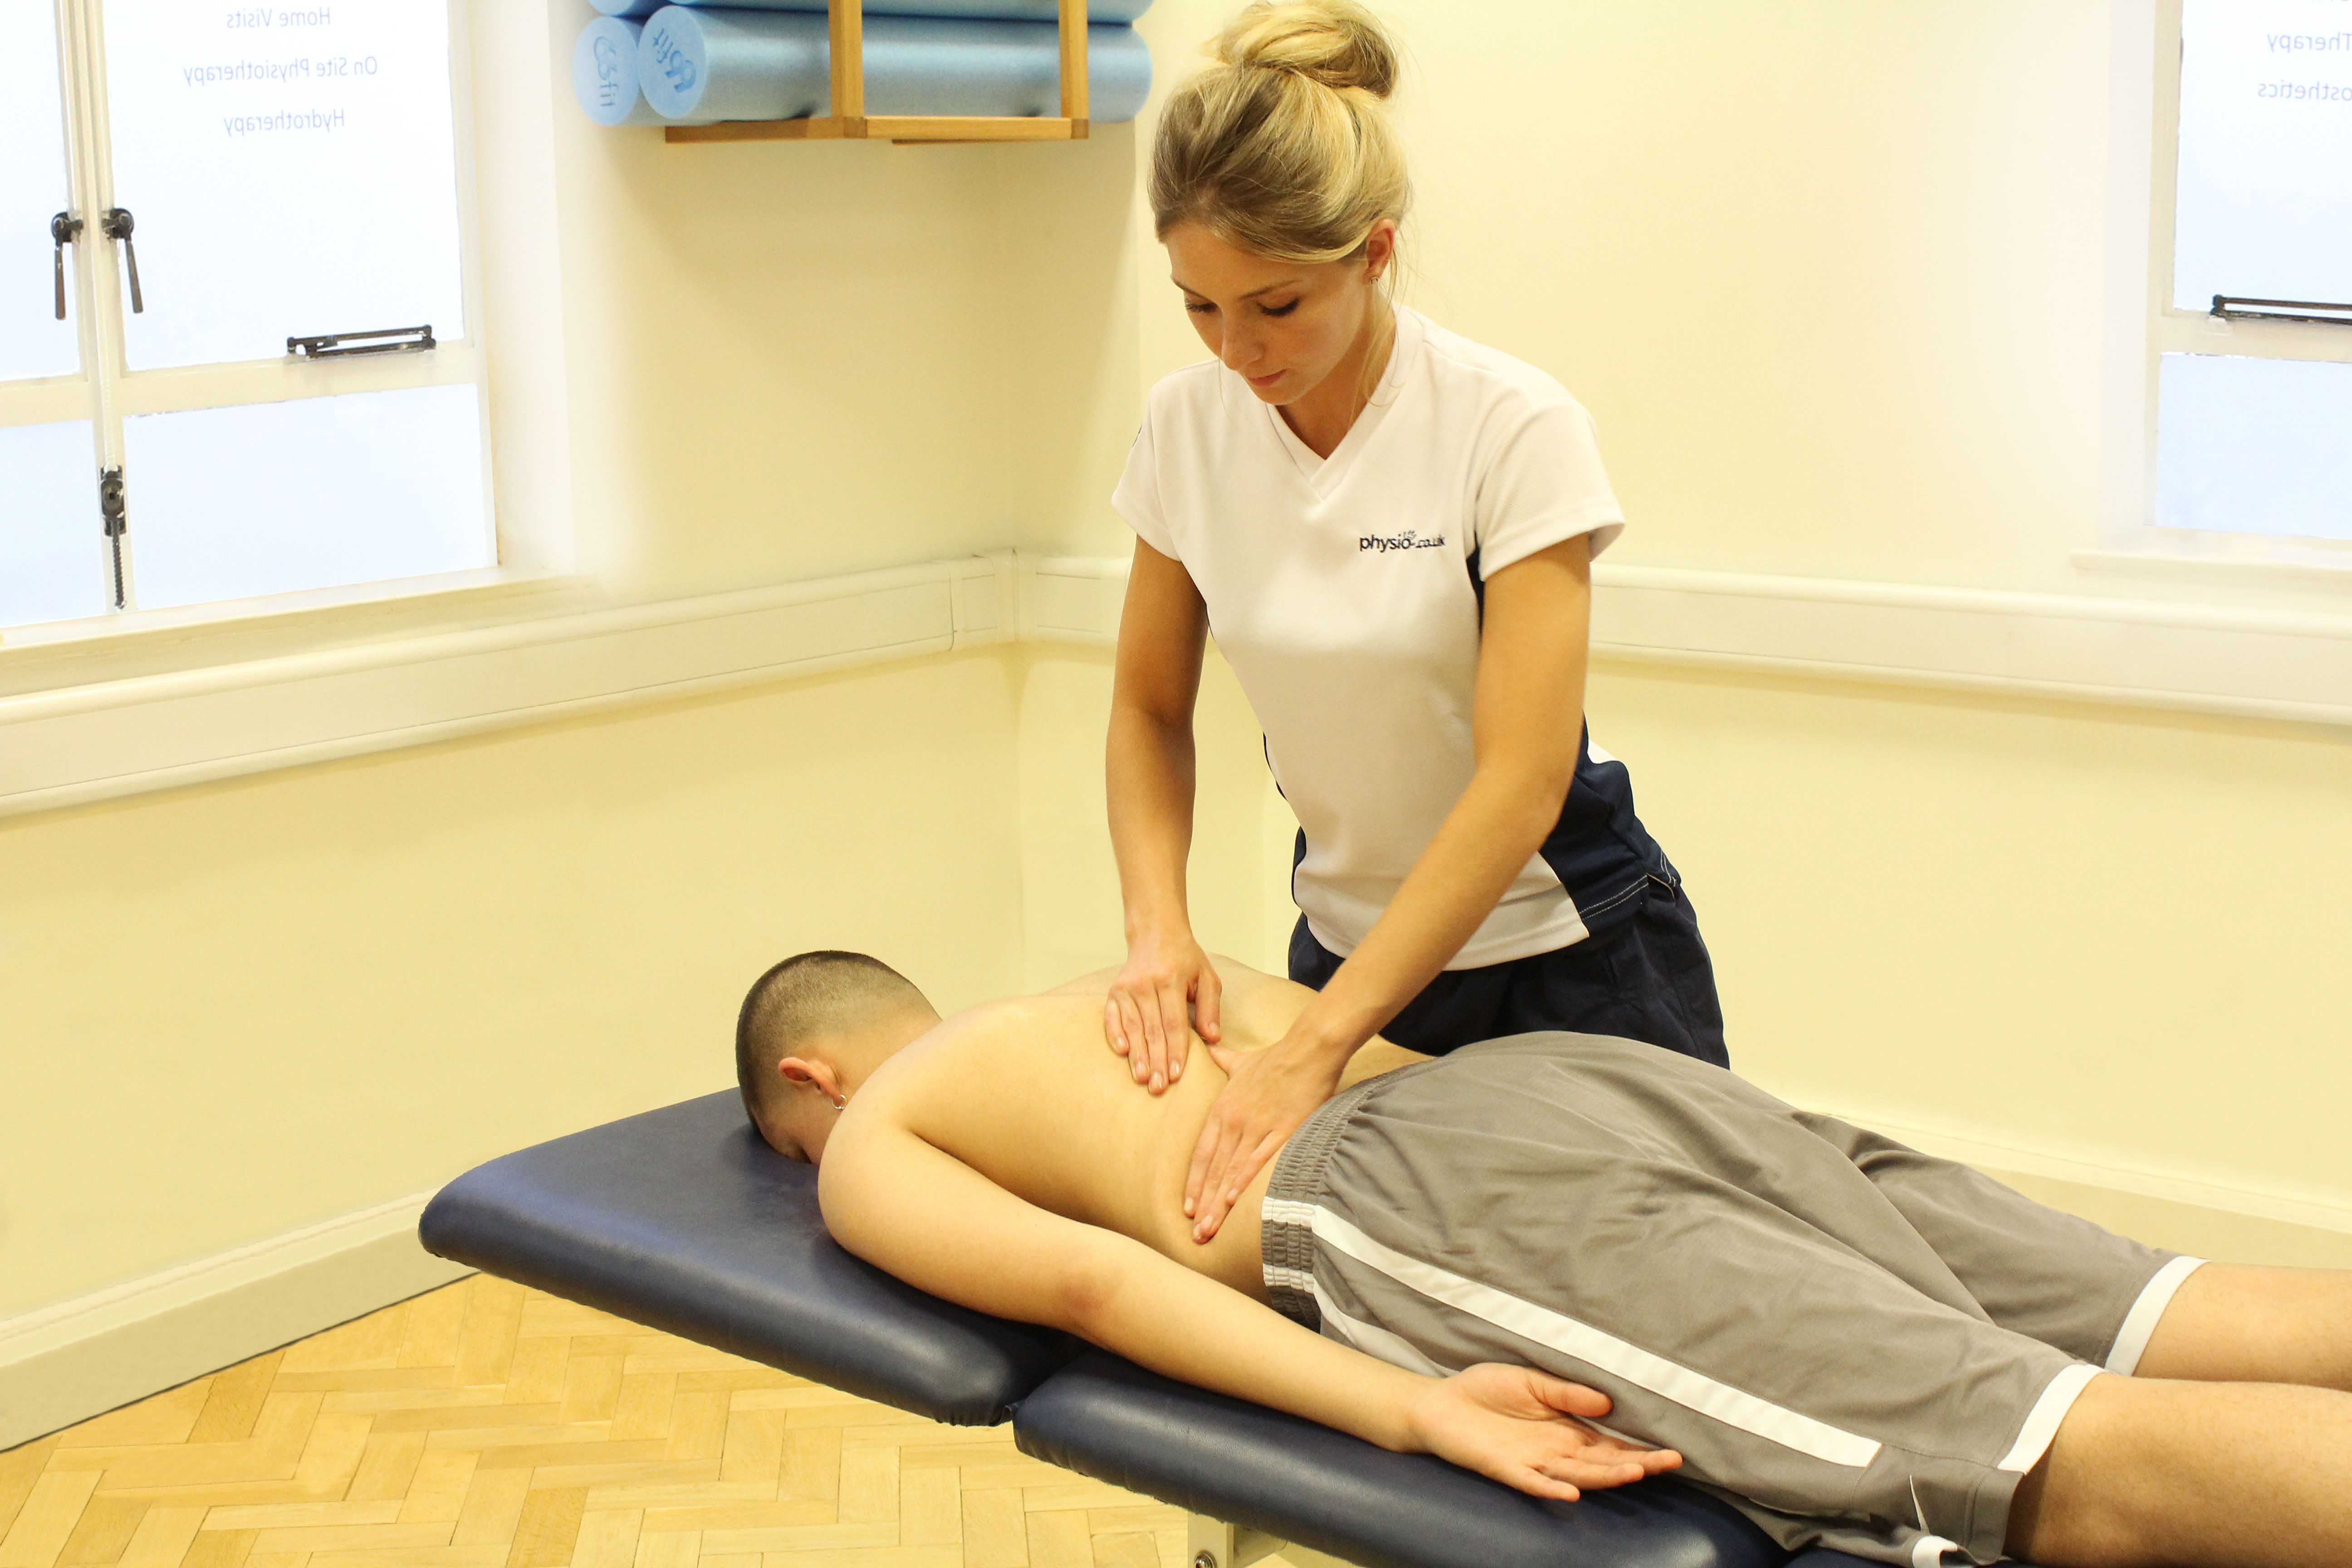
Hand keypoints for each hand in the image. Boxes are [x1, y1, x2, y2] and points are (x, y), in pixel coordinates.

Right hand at [1105, 929, 1221, 1094]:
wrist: (1155, 933)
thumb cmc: (1185, 959)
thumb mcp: (1207, 977)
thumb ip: (1210, 1007)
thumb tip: (1213, 1038)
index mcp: (1171, 979)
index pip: (1174, 1023)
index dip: (1175, 1050)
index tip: (1176, 1075)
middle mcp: (1147, 983)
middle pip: (1152, 1029)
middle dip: (1156, 1061)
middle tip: (1158, 1088)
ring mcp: (1127, 986)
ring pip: (1132, 1027)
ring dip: (1137, 1055)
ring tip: (1142, 1078)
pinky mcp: (1114, 990)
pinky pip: (1112, 1016)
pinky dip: (1115, 1034)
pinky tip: (1122, 1053)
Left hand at [1184, 1033, 1342, 1241]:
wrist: (1307, 1050)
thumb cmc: (1275, 1057)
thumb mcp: (1241, 1060)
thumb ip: (1222, 1059)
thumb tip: (1208, 1047)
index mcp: (1222, 1109)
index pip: (1202, 1153)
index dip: (1194, 1182)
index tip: (1187, 1208)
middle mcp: (1234, 1122)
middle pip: (1214, 1170)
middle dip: (1203, 1203)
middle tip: (1195, 1233)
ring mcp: (1257, 1127)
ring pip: (1232, 1171)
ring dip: (1219, 1203)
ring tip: (1209, 1229)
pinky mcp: (1283, 1131)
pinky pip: (1259, 1161)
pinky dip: (1244, 1182)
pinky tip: (1234, 1203)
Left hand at [1408, 1366, 1680, 1500]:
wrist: (1440, 1403)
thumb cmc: (1486, 1390)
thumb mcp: (1531, 1380)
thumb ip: (1566, 1391)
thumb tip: (1607, 1401)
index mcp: (1566, 1429)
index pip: (1610, 1444)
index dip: (1639, 1449)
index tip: (1672, 1451)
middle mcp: (1555, 1451)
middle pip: (1601, 1464)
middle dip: (1636, 1464)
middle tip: (1668, 1463)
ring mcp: (1532, 1463)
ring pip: (1575, 1475)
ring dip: (1603, 1476)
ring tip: (1633, 1472)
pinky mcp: (1505, 1469)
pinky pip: (1531, 1482)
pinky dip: (1550, 1488)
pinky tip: (1570, 1492)